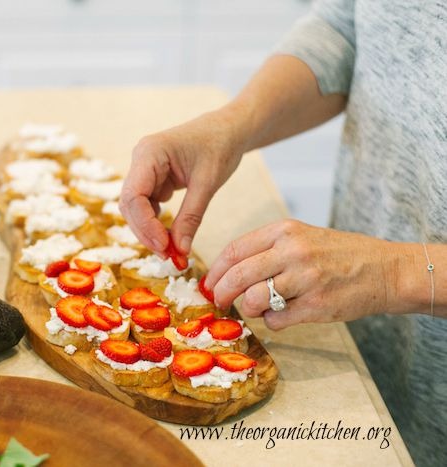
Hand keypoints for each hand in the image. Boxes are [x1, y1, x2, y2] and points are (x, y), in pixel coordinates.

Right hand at [119, 111, 245, 255]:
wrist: (229, 129)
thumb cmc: (220, 146)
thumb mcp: (208, 183)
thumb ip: (191, 217)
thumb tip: (180, 250)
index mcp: (149, 152)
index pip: (134, 195)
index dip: (145, 225)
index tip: (164, 246)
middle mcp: (140, 161)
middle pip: (130, 205)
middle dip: (146, 232)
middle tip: (168, 256)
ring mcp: (144, 171)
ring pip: (136, 209)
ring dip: (150, 231)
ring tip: (171, 251)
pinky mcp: (153, 180)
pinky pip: (147, 207)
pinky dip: (157, 224)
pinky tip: (170, 237)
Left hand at [204, 219, 403, 328]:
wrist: (385, 270)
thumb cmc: (338, 254)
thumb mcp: (301, 236)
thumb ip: (266, 249)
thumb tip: (227, 272)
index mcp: (284, 231)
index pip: (234, 250)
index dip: (216, 271)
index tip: (209, 284)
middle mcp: (293, 252)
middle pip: (238, 276)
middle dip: (221, 293)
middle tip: (219, 302)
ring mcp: (306, 279)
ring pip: (253, 300)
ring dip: (249, 309)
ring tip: (260, 307)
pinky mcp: (316, 306)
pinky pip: (276, 319)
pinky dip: (273, 321)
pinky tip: (283, 314)